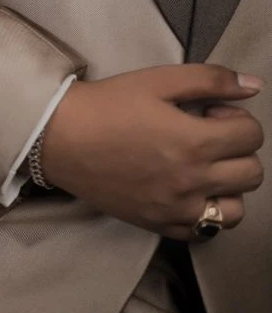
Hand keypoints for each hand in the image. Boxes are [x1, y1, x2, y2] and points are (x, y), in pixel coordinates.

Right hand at [41, 65, 264, 239]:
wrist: (60, 137)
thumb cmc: (107, 105)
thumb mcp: (158, 80)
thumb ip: (210, 80)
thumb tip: (253, 85)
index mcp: (195, 142)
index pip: (252, 135)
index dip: (236, 117)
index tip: (212, 112)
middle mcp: (192, 181)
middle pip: (252, 173)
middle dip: (237, 149)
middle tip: (207, 135)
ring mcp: (177, 209)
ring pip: (236, 209)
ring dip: (228, 185)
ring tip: (203, 167)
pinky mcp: (161, 225)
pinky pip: (206, 232)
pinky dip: (206, 213)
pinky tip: (188, 191)